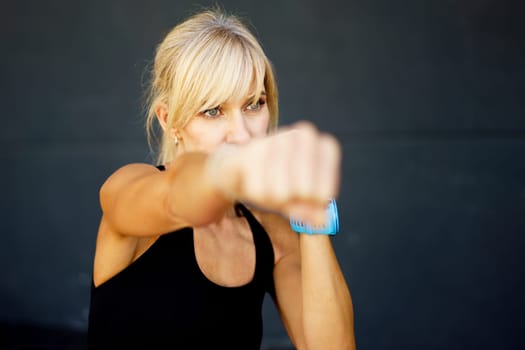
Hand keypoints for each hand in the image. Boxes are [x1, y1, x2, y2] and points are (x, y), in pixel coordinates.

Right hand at [208, 122, 340, 224]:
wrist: (239, 165)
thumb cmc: (277, 179)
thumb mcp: (300, 198)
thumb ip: (312, 209)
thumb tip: (321, 220)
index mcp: (327, 147)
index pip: (325, 194)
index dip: (311, 205)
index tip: (303, 197)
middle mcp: (306, 136)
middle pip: (305, 193)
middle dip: (291, 201)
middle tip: (282, 190)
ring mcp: (281, 139)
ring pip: (281, 193)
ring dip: (271, 199)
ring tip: (268, 184)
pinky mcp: (255, 148)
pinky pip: (259, 191)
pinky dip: (255, 194)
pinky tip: (255, 180)